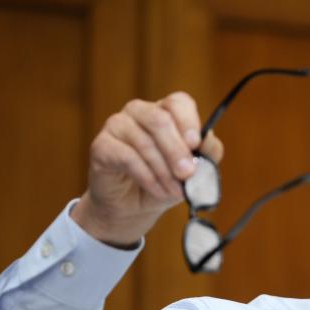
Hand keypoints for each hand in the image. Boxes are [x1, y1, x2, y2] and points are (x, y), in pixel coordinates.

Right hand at [71, 92, 223, 246]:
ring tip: (174, 191)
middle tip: (187, 174)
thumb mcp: (193, 171)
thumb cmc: (166, 181)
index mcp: (165, 111)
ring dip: (163, 171)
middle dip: (177, 150)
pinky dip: (147, 176)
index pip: (178, 102)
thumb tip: (208, 142)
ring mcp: (117, 125)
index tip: (196, 144)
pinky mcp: (101, 145)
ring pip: (144, 141)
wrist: (133, 207)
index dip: (188, 121)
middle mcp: (139, 112)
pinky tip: (157, 190)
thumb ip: (207, 154)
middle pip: (159, 120)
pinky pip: (126, 157)